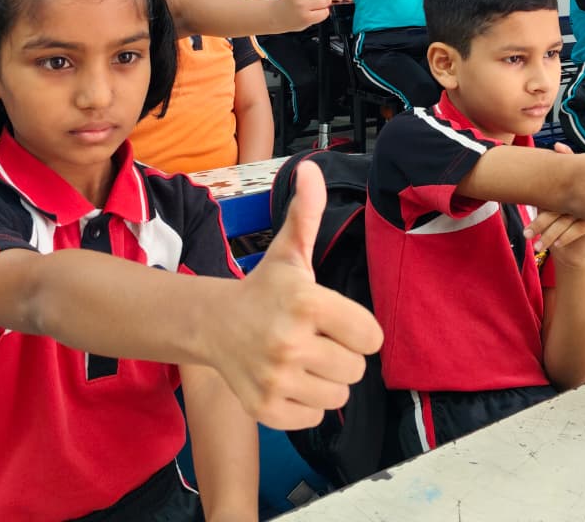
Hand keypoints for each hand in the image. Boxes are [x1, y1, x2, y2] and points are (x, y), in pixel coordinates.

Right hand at [210, 161, 382, 429]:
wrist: (213, 325)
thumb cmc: (264, 289)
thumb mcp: (289, 251)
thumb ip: (307, 213)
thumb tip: (311, 168)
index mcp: (305, 302)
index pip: (371, 336)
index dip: (360, 330)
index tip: (337, 320)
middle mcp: (289, 342)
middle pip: (357, 369)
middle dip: (342, 355)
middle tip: (317, 339)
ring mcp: (276, 378)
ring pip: (339, 395)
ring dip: (327, 380)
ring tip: (304, 359)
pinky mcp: (266, 408)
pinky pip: (315, 417)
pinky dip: (307, 403)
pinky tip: (289, 379)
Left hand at [523, 144, 584, 268]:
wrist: (571, 252)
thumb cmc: (552, 227)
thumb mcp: (544, 211)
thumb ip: (540, 199)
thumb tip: (521, 187)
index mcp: (567, 188)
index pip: (551, 190)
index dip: (539, 198)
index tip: (529, 206)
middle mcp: (580, 195)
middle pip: (557, 206)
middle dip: (540, 223)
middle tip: (526, 235)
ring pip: (566, 220)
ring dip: (550, 234)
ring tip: (537, 246)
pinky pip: (578, 228)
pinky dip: (565, 237)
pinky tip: (556, 245)